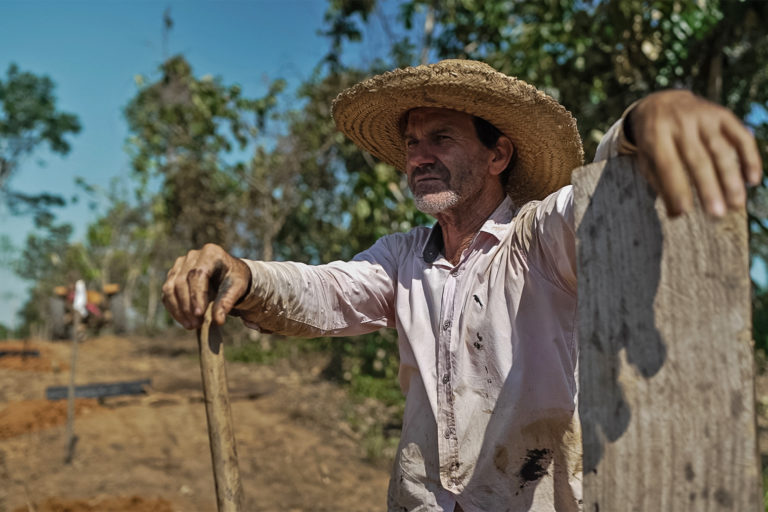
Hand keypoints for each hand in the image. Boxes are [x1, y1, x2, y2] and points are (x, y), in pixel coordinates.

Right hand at [162, 243, 251, 328]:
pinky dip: (174, 309)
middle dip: (187, 306)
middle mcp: (192, 256)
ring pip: (170, 288)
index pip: (197, 274)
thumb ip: (227, 302)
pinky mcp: (173, 275)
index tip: (199, 314)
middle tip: (196, 324)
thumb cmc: (234, 280)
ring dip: (178, 309)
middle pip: (181, 281)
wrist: (229, 276)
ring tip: (191, 325)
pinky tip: (184, 321)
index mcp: (210, 253)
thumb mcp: (237, 288)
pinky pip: (167, 294)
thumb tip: (218, 320)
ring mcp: (180, 264)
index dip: (196, 295)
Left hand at [627, 90, 761, 216]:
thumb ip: (659, 183)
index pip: (668, 165)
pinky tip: (752, 179)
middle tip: (717, 215)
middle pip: (697, 159)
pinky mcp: (722, 114)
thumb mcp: (647, 159)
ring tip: (736, 204)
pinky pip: (740, 136)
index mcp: (655, 135)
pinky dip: (749, 157)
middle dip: (708, 188)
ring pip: (721, 150)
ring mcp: (703, 116)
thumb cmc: (653, 141)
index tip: (683, 212)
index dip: (676, 188)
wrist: (661, 102)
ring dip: (731, 178)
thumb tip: (676, 215)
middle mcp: (680, 123)